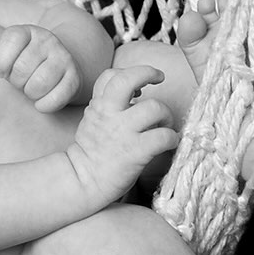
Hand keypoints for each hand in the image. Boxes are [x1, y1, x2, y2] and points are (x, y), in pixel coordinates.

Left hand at [0, 24, 82, 111]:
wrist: (64, 63)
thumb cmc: (29, 61)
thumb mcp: (11, 53)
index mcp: (29, 32)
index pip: (12, 39)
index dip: (1, 60)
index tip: (2, 71)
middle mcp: (49, 41)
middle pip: (22, 68)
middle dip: (16, 81)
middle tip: (20, 82)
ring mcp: (64, 59)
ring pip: (39, 84)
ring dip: (30, 93)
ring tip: (30, 90)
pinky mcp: (75, 78)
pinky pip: (56, 98)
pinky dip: (44, 105)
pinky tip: (41, 102)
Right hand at [66, 66, 178, 206]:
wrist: (81, 182)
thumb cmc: (91, 154)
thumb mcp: (92, 120)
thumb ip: (107, 105)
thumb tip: (134, 95)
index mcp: (99, 106)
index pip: (111, 75)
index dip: (129, 73)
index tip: (140, 86)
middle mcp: (109, 114)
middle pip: (129, 79)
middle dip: (149, 72)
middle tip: (160, 78)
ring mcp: (123, 132)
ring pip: (155, 107)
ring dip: (167, 115)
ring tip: (165, 125)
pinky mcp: (135, 151)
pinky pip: (164, 136)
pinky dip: (172, 138)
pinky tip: (169, 143)